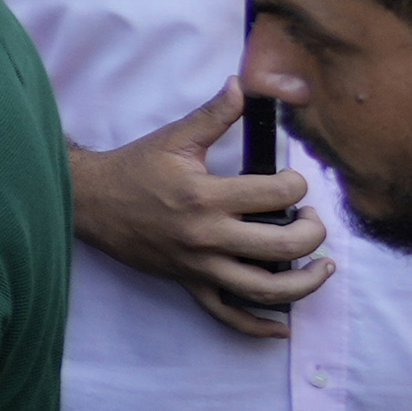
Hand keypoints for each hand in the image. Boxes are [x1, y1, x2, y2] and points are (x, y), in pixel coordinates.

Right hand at [72, 77, 330, 336]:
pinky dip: (259, 324)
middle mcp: (206, 235)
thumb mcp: (174, 138)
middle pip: (284, 246)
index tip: (293, 180)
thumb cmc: (133, 168)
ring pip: (265, 288)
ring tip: (322, 267)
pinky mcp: (189, 282)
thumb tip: (244, 86)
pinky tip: (284, 324)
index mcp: (206, 196)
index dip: (298, 184)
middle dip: (313, 232)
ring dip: (305, 281)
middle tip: (312, 220)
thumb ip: (214, 114)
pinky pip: (227, 314)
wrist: (90, 201)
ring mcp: (199, 265)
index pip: (278, 195)